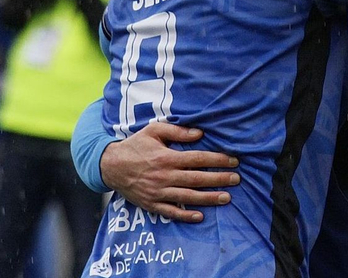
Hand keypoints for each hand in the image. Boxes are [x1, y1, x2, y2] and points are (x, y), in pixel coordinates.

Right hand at [100, 122, 240, 222]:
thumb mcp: (153, 130)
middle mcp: (164, 176)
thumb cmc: (135, 145)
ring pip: (188, 197)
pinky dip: (185, 215)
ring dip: (208, 198)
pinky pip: (171, 212)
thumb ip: (177, 131)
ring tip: (226, 198)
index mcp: (166, 157)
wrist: (110, 165)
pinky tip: (200, 216)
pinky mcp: (151, 204)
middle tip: (237, 180)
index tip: (233, 161)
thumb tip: (200, 134)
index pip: (198, 159)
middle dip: (219, 179)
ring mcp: (158, 192)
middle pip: (197, 179)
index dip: (217, 160)